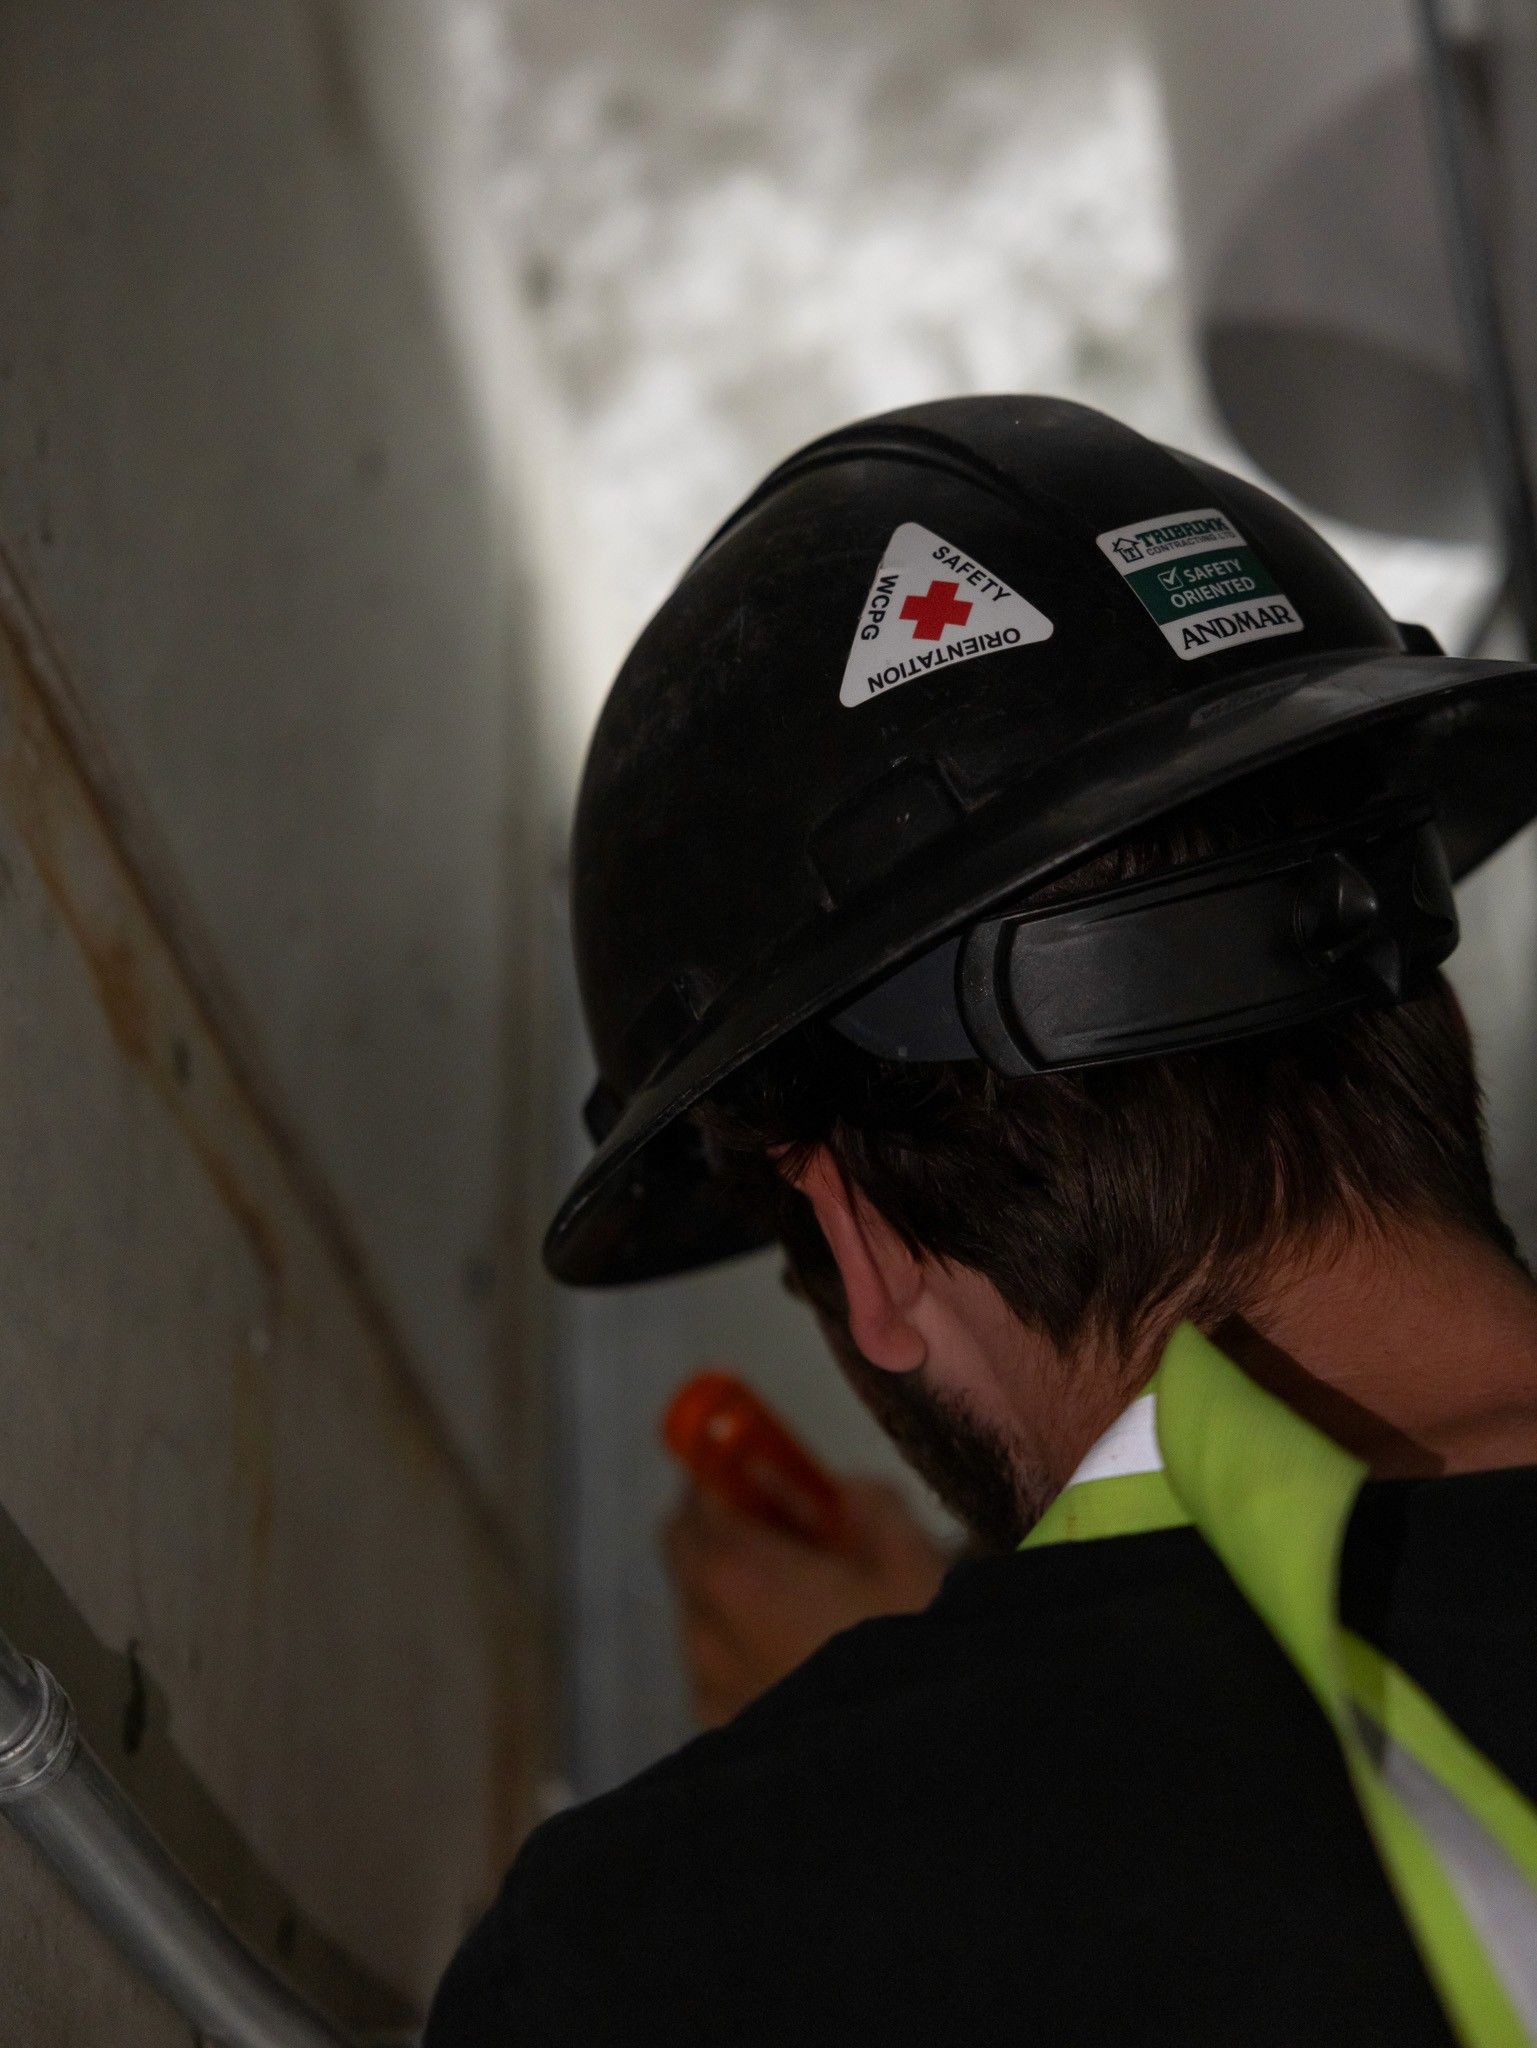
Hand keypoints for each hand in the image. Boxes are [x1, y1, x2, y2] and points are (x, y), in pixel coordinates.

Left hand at [661, 1477, 950, 1726]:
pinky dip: (750, 1651)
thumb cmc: (917, 1654)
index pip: (697, 1499)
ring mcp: (711, 1693)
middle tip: (794, 1527)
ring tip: (817, 1604)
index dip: (727, 1472)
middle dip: (730, 1529)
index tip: (761, 1462)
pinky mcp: (728, 1739)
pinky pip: (722, 1672)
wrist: (929, 1772)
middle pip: (691, 1556)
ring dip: (742, 1595)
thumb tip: (837, 1493)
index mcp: (736, 1574)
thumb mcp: (907, 1553)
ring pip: (706, 1617)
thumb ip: (859, 1504)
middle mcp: (705, 1634)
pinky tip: (813, 1660)